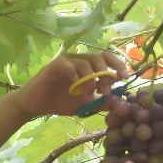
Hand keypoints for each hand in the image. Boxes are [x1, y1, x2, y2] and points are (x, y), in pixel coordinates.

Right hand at [13, 53, 128, 118]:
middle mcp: (79, 60)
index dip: (118, 65)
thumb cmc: (62, 101)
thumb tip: (122, 104)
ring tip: (88, 94)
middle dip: (106, 75)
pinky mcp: (53, 66)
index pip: (107, 58)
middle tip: (106, 91)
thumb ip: (102, 102)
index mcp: (89, 67)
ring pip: (85, 62)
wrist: (37, 105)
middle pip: (99, 57)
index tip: (125, 77)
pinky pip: (66, 64)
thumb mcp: (87, 105)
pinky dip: (74, 72)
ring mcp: (66, 62)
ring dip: (91, 79)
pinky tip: (76, 83)